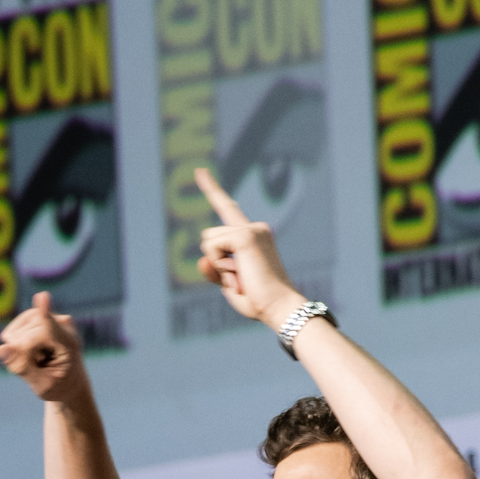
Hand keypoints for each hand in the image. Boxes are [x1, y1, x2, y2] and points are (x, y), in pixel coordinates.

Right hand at [0, 292, 85, 401]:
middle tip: (38, 366)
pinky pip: (17, 326)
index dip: (40, 315)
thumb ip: (21, 367)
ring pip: (19, 326)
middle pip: (26, 331)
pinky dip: (17, 340)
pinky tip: (31, 351)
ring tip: (36, 359)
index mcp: (69, 344)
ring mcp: (54, 317)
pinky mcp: (43, 316)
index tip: (42, 296)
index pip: (46, 328)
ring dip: (18, 346)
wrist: (70, 384)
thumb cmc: (58, 387)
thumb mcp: (42, 385)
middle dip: (21, 351)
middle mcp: (64, 325)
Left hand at [194, 168, 302, 328]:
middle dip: (215, 261)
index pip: (227, 208)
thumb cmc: (260, 301)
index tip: (199, 170)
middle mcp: (254, 228)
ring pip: (207, 241)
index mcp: (252, 236)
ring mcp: (251, 230)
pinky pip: (212, 247)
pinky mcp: (245, 236)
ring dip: (218, 265)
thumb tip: (201, 259)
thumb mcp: (230, 285)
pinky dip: (220, 265)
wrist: (280, 308)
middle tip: (241, 279)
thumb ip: (214, 270)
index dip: (211, 189)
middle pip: (207, 236)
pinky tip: (240, 274)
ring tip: (243, 278)